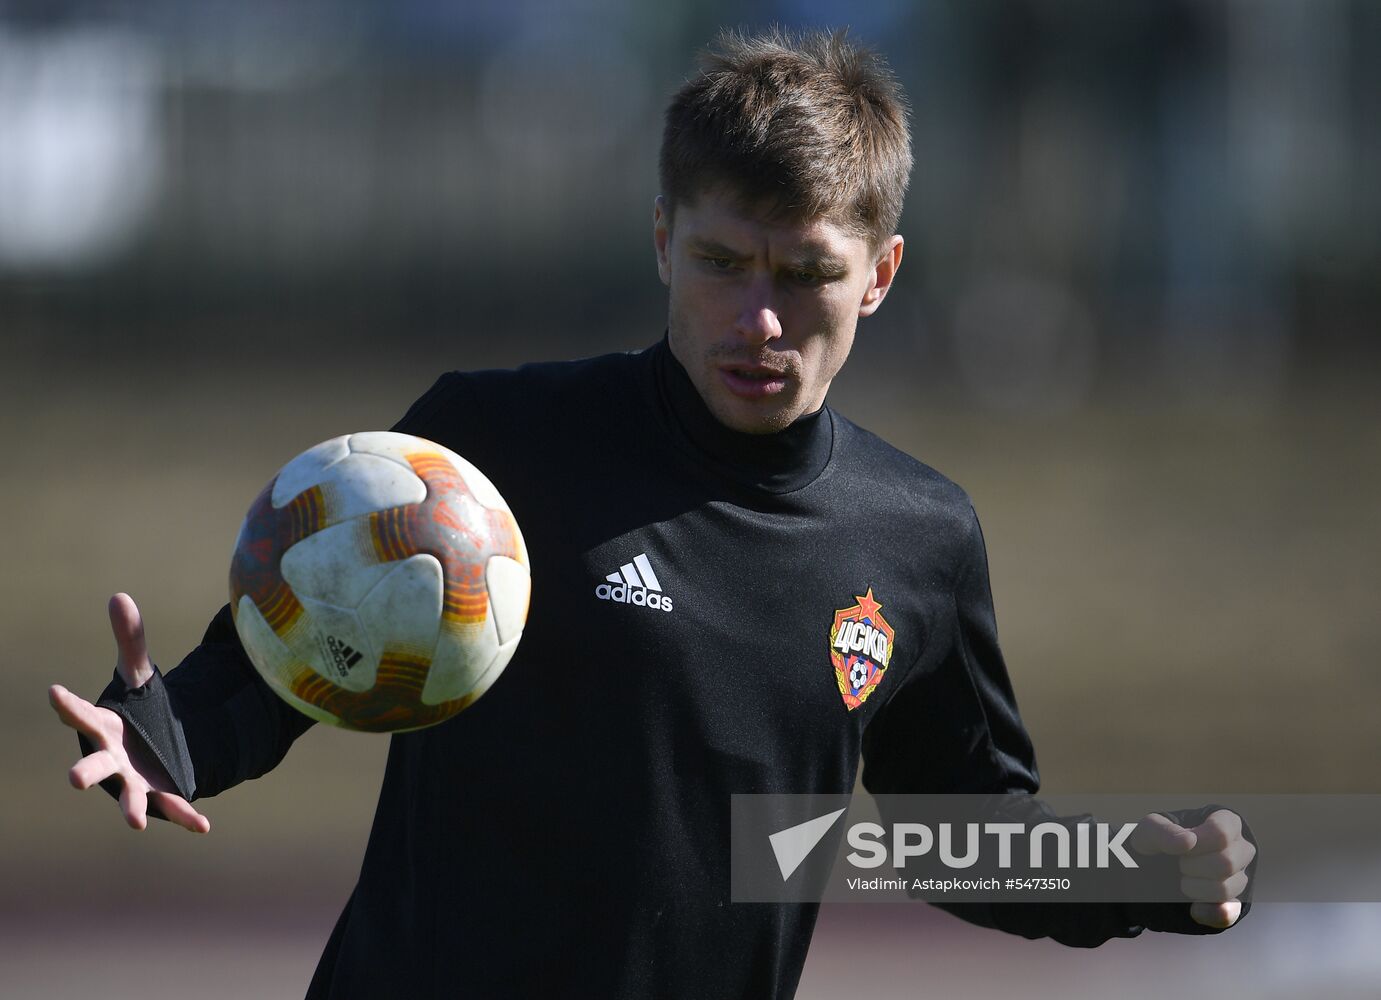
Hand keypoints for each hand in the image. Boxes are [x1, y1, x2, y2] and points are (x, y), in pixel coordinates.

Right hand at [49, 593, 209, 833]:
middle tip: (73, 779)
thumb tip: (119, 596)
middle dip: (86, 773)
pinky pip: (175, 807)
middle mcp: (112, 760)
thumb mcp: (138, 675)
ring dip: (132, 808)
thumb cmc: (135, 713)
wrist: (151, 749)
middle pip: (96, 766)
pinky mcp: (161, 794)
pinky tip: (204, 825)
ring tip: (134, 821)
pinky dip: (187, 817)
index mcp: (104, 728)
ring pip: (130, 796)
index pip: (83, 715)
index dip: (68, 705)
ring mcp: (134, 781)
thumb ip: (131, 641)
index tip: (55, 691)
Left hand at [1131, 809, 1253, 927]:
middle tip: (1179, 863)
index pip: (1222, 834)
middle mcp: (1240, 849)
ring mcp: (1239, 877)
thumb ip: (1164, 831)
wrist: (1153, 866)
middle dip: (1192, 865)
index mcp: (1227, 823)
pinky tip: (1192, 907)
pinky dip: (1206, 912)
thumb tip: (1189, 840)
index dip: (1197, 843)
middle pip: (1227, 863)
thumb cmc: (1157, 841)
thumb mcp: (1150, 830)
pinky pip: (1228, 914)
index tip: (1181, 846)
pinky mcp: (1233, 904)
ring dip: (1194, 886)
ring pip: (1226, 888)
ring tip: (1183, 878)